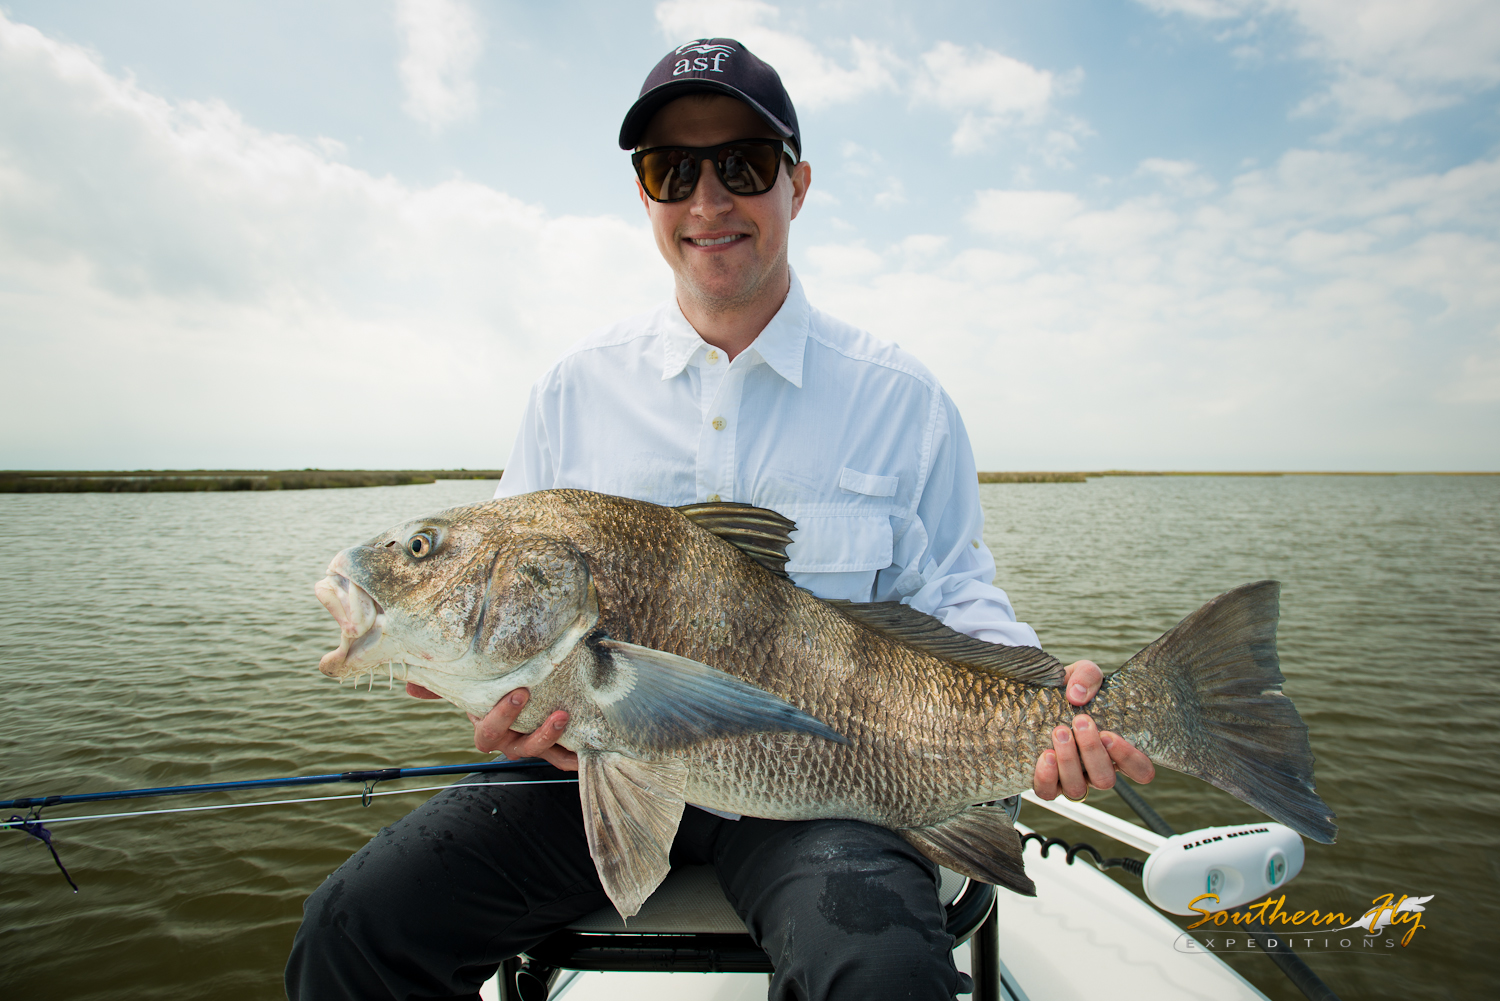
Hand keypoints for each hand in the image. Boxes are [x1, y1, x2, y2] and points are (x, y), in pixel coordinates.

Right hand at [406, 682, 578, 771]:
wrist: (527, 691)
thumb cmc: (494, 688)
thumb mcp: (472, 684)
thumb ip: (443, 683)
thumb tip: (408, 683)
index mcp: (489, 729)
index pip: (489, 733)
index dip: (502, 718)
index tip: (519, 693)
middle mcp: (511, 742)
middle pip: (519, 749)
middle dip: (536, 733)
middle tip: (555, 710)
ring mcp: (534, 745)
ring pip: (542, 753)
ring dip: (556, 740)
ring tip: (569, 717)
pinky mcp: (557, 746)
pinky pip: (566, 757)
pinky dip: (576, 755)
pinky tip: (589, 747)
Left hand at [1032, 660, 1153, 800]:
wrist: (1035, 695)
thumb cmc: (1069, 689)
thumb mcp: (1082, 674)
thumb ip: (1088, 676)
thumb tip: (1077, 694)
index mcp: (1114, 749)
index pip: (1140, 770)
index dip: (1130, 759)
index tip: (1110, 734)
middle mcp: (1096, 769)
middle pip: (1105, 779)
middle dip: (1093, 751)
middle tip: (1081, 721)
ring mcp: (1071, 779)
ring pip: (1077, 788)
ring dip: (1069, 760)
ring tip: (1060, 731)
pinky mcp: (1046, 783)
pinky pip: (1048, 792)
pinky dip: (1047, 776)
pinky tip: (1045, 754)